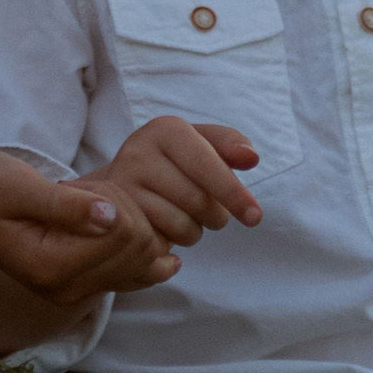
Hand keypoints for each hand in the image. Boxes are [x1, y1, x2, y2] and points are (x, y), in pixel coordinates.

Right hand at [0, 148, 178, 303]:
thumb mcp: (17, 186)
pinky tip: (146, 234)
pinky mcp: (78, 284)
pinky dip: (140, 249)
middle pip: (140, 249)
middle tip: (84, 193)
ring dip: (131, 224)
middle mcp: (65, 290)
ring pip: (144, 261)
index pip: (123, 234)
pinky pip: (132, 274)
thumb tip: (111, 216)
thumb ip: (65, 204)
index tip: (78, 185)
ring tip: (89, 206)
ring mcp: (73, 291)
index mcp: (50, 267)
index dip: (114, 199)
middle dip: (127, 210)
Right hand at [101, 115, 262, 249]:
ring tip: (185, 217)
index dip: (235, 194)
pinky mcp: (116, 220)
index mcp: (165, 129)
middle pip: (198, 201)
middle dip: (216, 215)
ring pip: (182, 226)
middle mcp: (138, 152)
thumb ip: (229, 145)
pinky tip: (164, 228)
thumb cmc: (175, 164)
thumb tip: (250, 157)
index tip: (255, 217)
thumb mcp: (201, 145)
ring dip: (195, 231)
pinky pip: (162, 243)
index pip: (208, 166)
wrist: (123, 185)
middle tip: (212, 213)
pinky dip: (173, 242)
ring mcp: (123, 187)